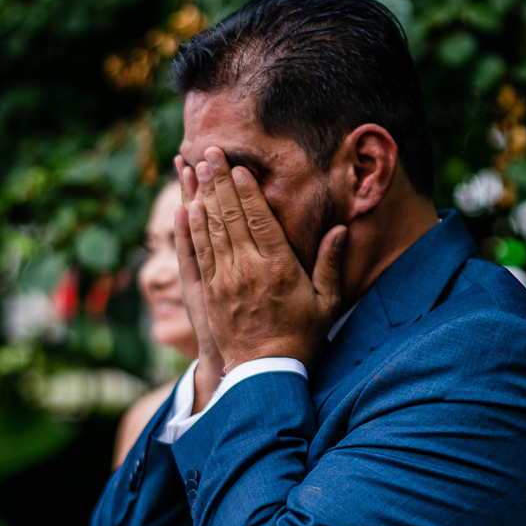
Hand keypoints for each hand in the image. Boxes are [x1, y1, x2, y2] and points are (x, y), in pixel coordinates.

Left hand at [181, 146, 344, 388]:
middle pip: (229, 216)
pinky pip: (196, 254)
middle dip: (219, 182)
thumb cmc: (301, 336)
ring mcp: (223, 280)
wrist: (264, 372)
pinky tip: (185, 208)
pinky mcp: (207, 292)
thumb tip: (341, 230)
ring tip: (195, 168)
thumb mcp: (327, 302)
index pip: (259, 218)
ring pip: (209, 229)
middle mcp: (247, 269)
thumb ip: (331, 264)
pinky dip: (189, 229)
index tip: (238, 165)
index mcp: (278, 267)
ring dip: (201, 196)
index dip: (246, 189)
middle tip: (210, 153)